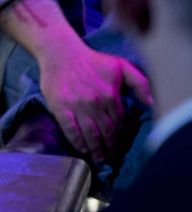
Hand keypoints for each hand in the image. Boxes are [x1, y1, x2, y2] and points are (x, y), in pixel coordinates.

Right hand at [36, 42, 153, 163]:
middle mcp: (95, 104)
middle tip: (110, 159)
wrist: (60, 52)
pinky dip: (77, 141)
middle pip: (105, 133)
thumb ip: (140, 83)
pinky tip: (82, 149)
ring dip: (96, 149)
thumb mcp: (121, 66)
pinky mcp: (60, 107)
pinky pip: (70, 129)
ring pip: (89, 134)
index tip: (119, 146)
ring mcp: (76, 106)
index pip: (119, 123)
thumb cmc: (92, 60)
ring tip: (99, 159)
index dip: (120, 136)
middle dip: (109, 148)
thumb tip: (151, 102)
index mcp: (110, 96)